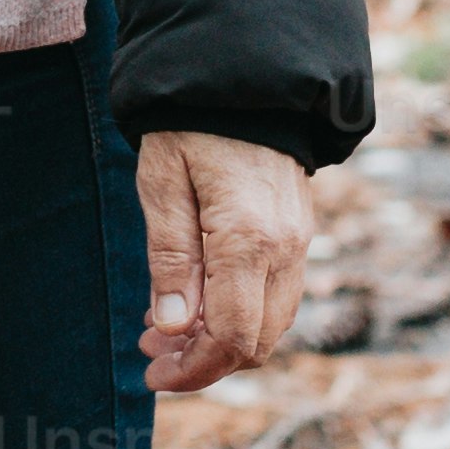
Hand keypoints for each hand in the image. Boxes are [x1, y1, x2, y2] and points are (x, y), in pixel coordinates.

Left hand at [133, 128, 317, 396]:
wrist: (244, 75)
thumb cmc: (190, 124)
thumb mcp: (162, 184)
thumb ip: (170, 257)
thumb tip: (173, 328)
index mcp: (249, 239)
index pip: (233, 336)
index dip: (194, 368)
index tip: (153, 373)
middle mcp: (286, 247)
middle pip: (258, 341)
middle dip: (205, 360)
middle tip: (150, 350)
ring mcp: (299, 240)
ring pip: (271, 322)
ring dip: (221, 338)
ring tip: (164, 328)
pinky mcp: (298, 232)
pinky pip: (276, 293)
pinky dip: (239, 310)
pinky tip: (196, 299)